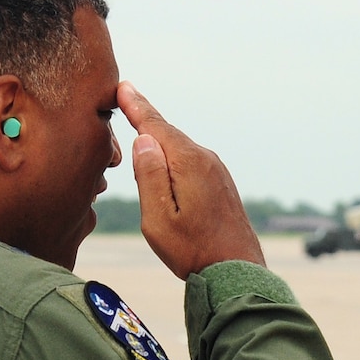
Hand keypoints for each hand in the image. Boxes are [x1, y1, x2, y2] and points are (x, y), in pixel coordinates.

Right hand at [118, 82, 264, 279]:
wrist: (237, 272)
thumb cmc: (194, 250)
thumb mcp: (158, 219)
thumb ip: (149, 176)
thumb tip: (143, 140)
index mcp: (188, 163)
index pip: (155, 126)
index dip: (137, 106)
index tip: (123, 87)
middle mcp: (206, 159)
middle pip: (168, 134)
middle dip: (146, 119)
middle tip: (126, 98)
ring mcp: (217, 171)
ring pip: (181, 149)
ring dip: (160, 142)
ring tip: (140, 127)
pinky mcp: (222, 184)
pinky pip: (192, 162)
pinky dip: (175, 157)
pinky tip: (167, 162)